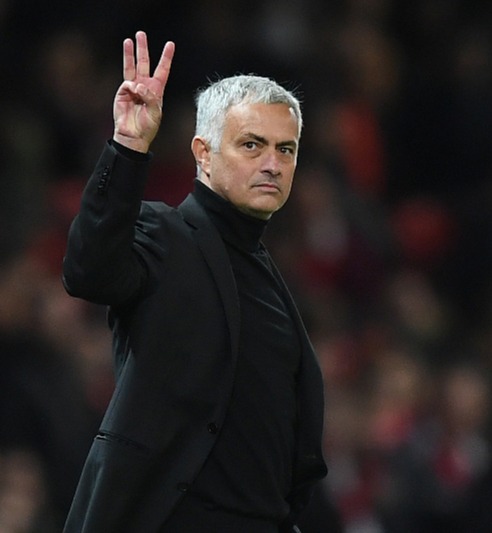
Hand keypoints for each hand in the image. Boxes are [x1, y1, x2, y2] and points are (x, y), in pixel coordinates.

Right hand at [113, 31, 174, 152]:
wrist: (133, 136)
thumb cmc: (147, 127)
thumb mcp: (155, 112)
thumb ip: (150, 96)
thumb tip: (137, 85)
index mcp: (157, 91)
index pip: (162, 70)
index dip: (166, 58)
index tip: (170, 44)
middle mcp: (145, 87)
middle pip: (144, 63)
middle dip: (143, 49)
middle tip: (141, 34)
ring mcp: (132, 89)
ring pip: (131, 67)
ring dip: (129, 54)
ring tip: (128, 40)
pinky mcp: (122, 93)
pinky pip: (127, 83)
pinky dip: (131, 86)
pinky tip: (134, 91)